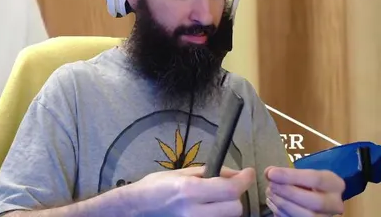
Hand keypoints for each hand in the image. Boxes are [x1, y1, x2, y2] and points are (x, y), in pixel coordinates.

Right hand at [125, 166, 254, 216]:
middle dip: (234, 196)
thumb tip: (234, 173)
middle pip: (235, 208)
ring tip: (212, 200)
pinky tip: (206, 208)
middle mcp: (194, 211)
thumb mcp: (179, 173)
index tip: (248, 173)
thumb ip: (207, 173)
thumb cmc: (154, 186)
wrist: (136, 208)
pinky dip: (216, 215)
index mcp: (189, 190)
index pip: (230, 189)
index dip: (245, 180)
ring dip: (225, 207)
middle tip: (225, 188)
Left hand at [265, 166, 345, 215]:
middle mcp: (335, 204)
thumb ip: (287, 173)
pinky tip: (273, 203)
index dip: (291, 176)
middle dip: (288, 193)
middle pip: (315, 202)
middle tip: (271, 186)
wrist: (314, 198)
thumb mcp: (302, 174)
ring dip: (283, 204)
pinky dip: (281, 212)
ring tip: (270, 193)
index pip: (316, 179)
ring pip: (307, 216)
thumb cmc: (307, 183)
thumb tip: (269, 173)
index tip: (271, 173)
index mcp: (334, 184)